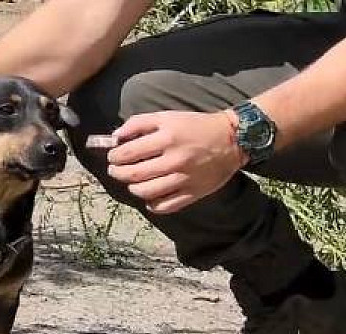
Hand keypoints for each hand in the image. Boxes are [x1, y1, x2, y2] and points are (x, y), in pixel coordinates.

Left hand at [107, 110, 247, 213]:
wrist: (232, 140)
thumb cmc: (196, 126)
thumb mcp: (167, 116)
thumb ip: (139, 123)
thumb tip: (115, 137)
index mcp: (167, 138)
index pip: (129, 153)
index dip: (114, 156)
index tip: (113, 156)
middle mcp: (174, 160)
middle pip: (133, 174)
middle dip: (117, 172)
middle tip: (115, 169)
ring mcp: (184, 180)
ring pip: (146, 192)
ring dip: (132, 188)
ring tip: (132, 182)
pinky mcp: (192, 194)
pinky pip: (164, 206)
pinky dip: (152, 203)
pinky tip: (150, 195)